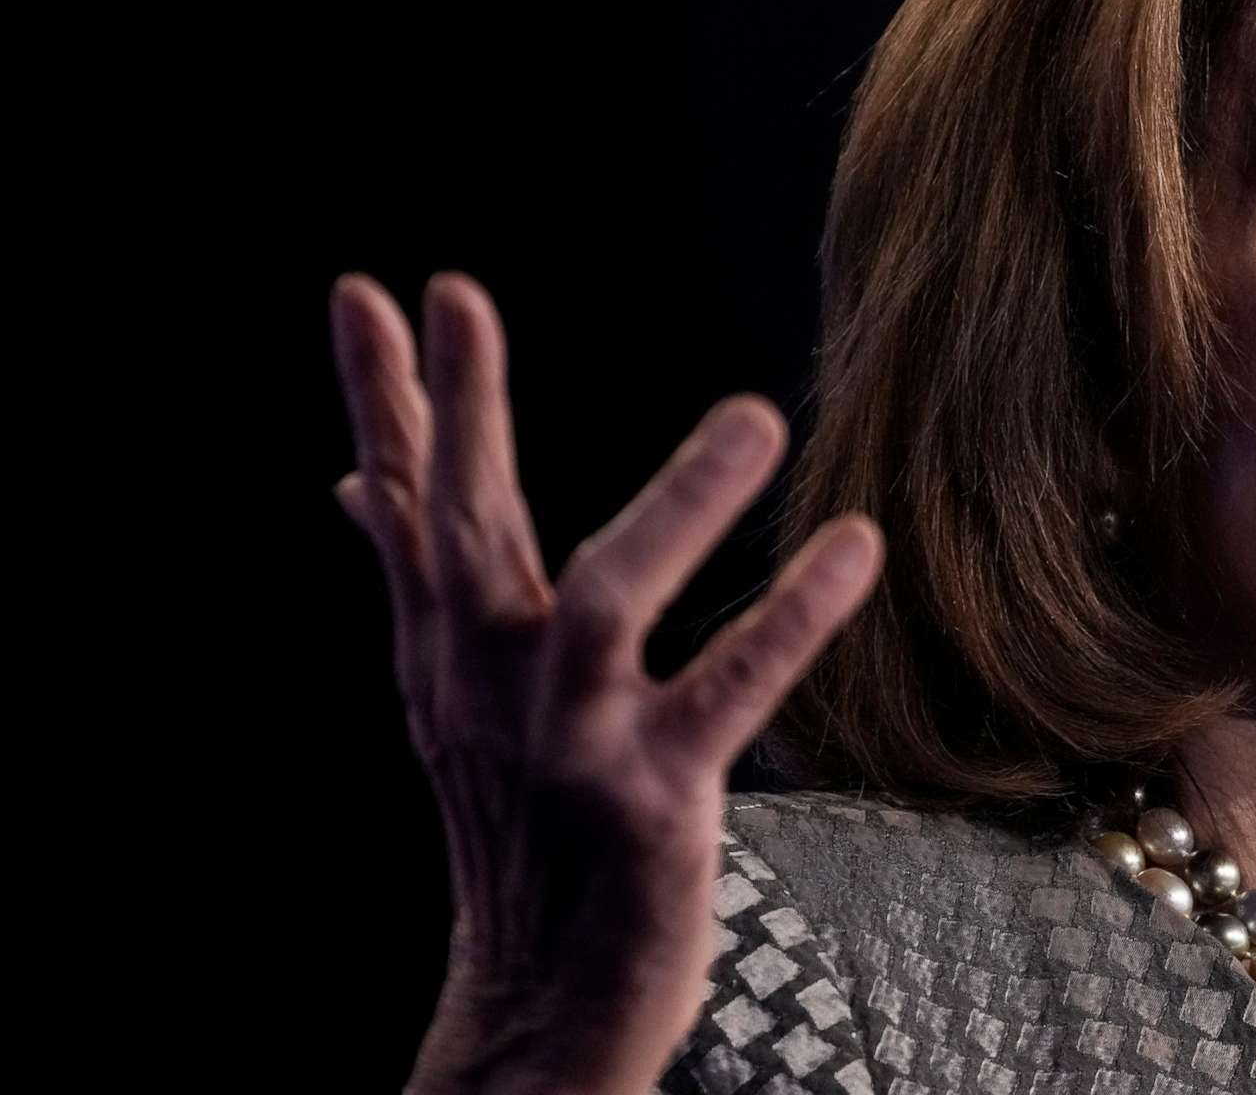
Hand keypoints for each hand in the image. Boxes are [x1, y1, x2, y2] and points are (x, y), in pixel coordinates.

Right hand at [329, 270, 883, 1094]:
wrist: (535, 1010)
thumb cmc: (514, 827)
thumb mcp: (451, 695)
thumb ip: (419, 576)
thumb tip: (350, 485)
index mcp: (452, 649)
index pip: (411, 507)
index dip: (386, 400)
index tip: (368, 293)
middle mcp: (493, 683)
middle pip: (465, 530)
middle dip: (459, 413)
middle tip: (453, 297)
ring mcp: (569, 740)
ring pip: (601, 600)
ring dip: (678, 505)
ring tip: (758, 416)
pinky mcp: (652, 800)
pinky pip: (731, 694)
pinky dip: (793, 620)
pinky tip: (856, 547)